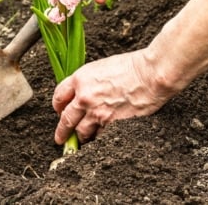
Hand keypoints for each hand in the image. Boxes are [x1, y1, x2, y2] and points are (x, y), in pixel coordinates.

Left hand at [52, 50, 174, 143]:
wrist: (150, 75)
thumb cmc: (131, 67)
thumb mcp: (101, 67)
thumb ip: (88, 81)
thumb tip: (82, 92)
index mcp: (80, 79)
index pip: (58, 96)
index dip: (57, 106)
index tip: (59, 111)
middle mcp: (84, 97)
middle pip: (65, 119)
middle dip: (62, 131)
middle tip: (60, 138)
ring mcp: (97, 113)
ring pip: (81, 131)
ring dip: (81, 136)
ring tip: (81, 139)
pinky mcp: (111, 124)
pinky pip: (99, 136)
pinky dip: (98, 138)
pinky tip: (99, 138)